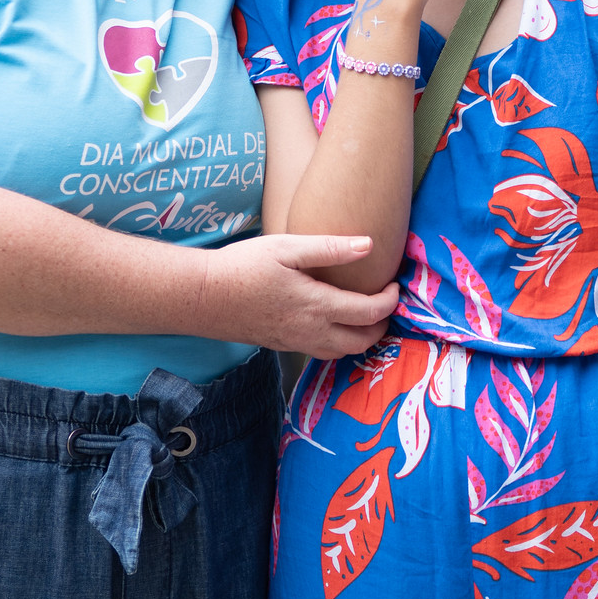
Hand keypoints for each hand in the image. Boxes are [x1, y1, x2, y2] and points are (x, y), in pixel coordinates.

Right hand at [203, 234, 398, 358]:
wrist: (203, 298)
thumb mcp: (286, 248)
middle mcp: (310, 332)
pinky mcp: (282, 345)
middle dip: (382, 326)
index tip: (394, 286)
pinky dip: (338, 343)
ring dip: (361, 338)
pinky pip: (321, 352)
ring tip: (365, 316)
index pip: (369, 314)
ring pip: (341, 353)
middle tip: (385, 304)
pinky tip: (333, 324)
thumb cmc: (242, 267)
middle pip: (361, 342)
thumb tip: (368, 244)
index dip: (389, 302)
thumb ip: (329, 247)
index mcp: (317, 306)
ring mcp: (295, 343)